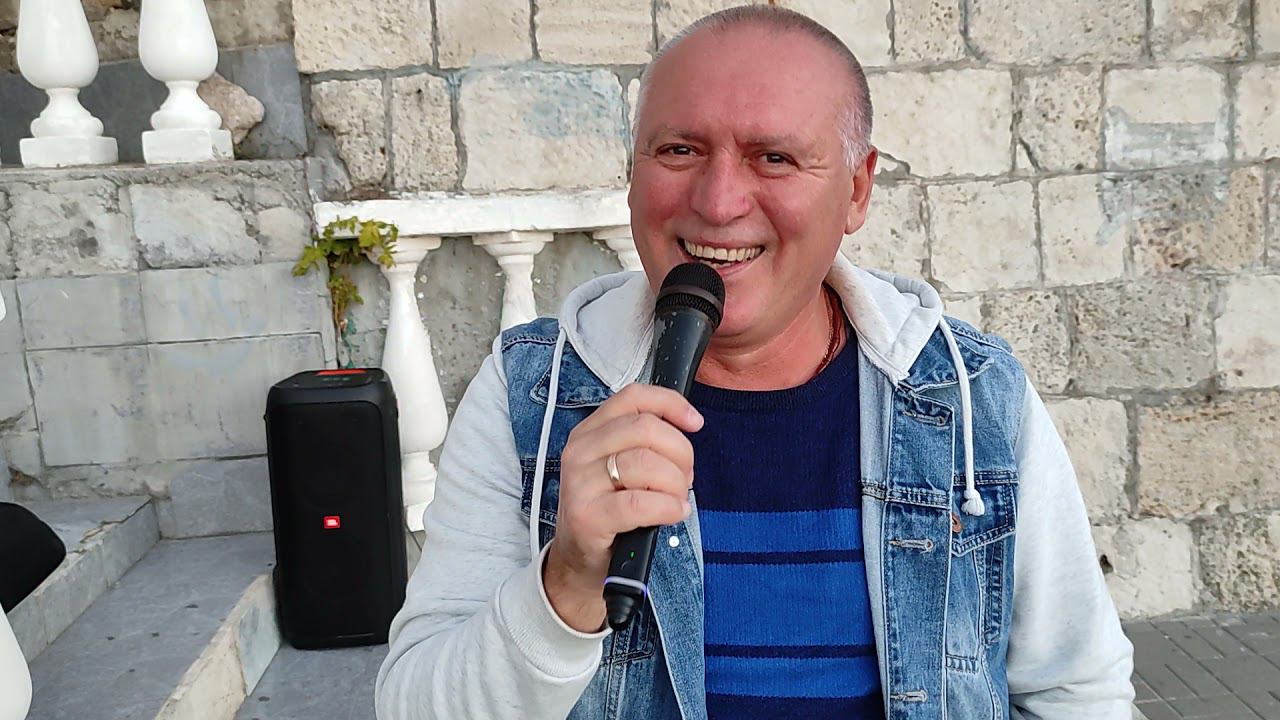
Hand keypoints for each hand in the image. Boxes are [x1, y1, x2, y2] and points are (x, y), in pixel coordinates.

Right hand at [542, 383, 701, 632]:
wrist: (579, 559)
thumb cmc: (609, 509)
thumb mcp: (619, 466)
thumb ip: (645, 441)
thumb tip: (689, 423)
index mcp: (590, 432)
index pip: (633, 398)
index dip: (671, 404)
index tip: (695, 422)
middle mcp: (580, 451)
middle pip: (646, 428)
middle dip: (680, 452)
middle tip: (684, 477)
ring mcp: (579, 483)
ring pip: (646, 463)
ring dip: (675, 484)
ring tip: (676, 499)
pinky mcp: (587, 516)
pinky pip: (640, 503)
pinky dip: (668, 507)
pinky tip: (673, 513)